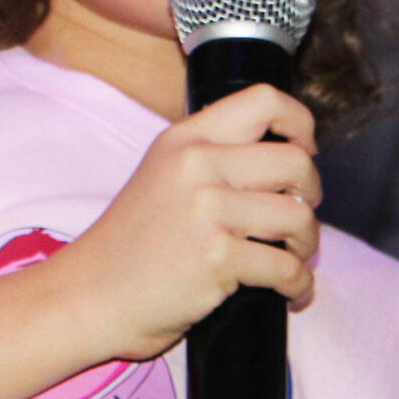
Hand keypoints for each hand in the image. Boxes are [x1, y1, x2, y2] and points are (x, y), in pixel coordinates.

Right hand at [46, 84, 322, 362]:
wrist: (88, 297)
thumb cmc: (130, 246)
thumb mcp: (163, 177)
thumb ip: (213, 158)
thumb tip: (286, 159)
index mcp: (185, 139)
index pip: (264, 101)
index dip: (301, 124)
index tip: (305, 150)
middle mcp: (197, 165)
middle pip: (295, 161)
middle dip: (311, 194)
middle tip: (298, 215)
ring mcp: (207, 210)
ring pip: (298, 216)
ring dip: (306, 243)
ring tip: (291, 257)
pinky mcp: (217, 258)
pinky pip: (287, 268)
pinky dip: (299, 284)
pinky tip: (290, 292)